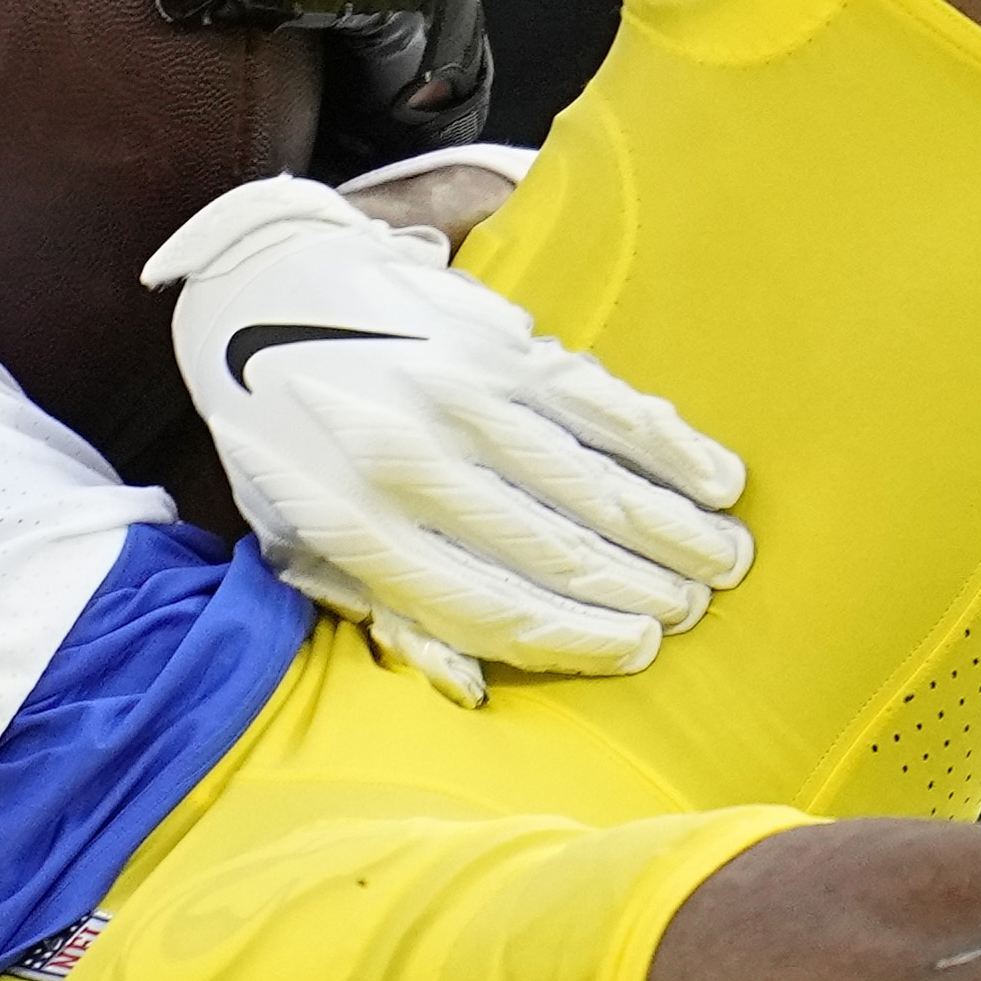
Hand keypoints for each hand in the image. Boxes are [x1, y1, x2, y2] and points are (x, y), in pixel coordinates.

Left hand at [149, 168, 746, 697]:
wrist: (255, 291)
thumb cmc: (279, 437)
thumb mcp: (296, 538)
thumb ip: (381, 611)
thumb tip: (471, 689)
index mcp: (356, 529)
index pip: (491, 606)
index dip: (577, 637)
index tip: (639, 649)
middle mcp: (412, 467)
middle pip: (555, 550)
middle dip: (641, 587)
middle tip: (699, 605)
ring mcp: (457, 398)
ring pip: (590, 482)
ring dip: (670, 526)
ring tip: (725, 555)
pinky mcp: (491, 340)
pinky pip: (598, 402)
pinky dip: (664, 443)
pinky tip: (713, 473)